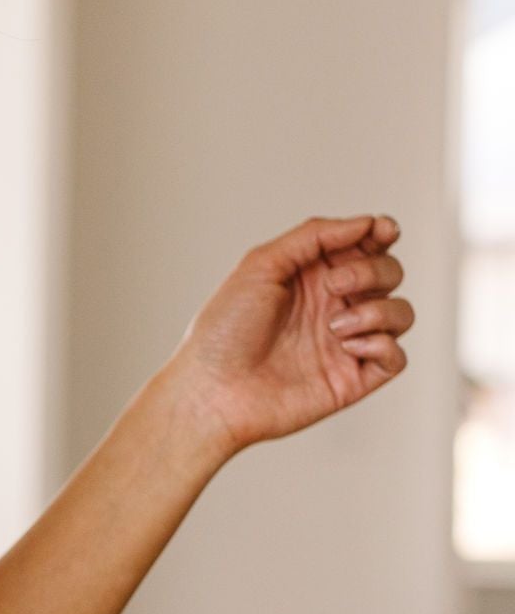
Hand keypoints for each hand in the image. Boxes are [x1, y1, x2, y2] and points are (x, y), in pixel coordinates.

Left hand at [169, 214, 411, 458]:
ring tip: (334, 326)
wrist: (212, 390)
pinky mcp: (352, 378)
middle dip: (371, 271)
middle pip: (389, 272)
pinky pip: (396, 357)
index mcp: (313, 275)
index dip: (383, 233)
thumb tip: (365, 222)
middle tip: (333, 286)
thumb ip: (314, 236)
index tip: (382, 231)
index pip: (366, 245)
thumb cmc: (224, 329)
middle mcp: (333, 305)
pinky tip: (347, 347)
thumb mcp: (261, 265)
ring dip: (378, 310)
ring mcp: (345, 342)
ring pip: (401, 313)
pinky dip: (382, 345)